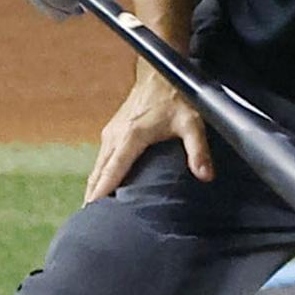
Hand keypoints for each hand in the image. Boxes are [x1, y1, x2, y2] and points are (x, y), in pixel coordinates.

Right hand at [88, 74, 211, 200]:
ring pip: (98, 166)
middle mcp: (116, 135)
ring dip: (93, 186)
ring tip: (91, 211)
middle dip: (93, 195)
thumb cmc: (176, 97)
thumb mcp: (192, 123)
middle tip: (88, 221)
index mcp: (132, 135)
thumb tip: (205, 175)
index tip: (91, 209)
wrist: (160, 74)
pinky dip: (98, 175)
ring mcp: (111, 133)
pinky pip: (101, 159)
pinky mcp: (111, 132)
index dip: (102, 190)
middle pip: (99, 172)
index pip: (113, 169)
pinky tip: (99, 189)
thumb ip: (199, 150)